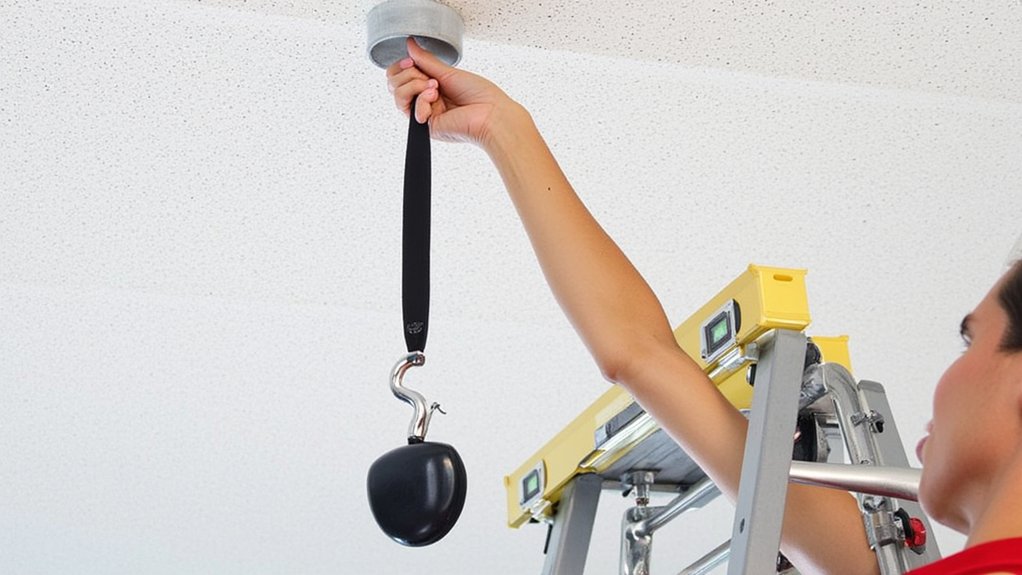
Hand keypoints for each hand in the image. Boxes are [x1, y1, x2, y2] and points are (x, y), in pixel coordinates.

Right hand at [386, 38, 516, 147]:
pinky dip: (421, 99)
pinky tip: (435, 98)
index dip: (401, 66)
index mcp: (430, 88)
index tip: (412, 61)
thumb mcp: (449, 72)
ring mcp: (425, 114)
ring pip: (398, 96)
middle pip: (394, 85)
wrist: (491, 114)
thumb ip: (426, 60)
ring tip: (434, 87)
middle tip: (428, 77)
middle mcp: (425, 102)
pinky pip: (410, 109)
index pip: (401, 76)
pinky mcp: (426, 126)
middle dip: (408, 74)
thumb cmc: (480, 95)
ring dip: (414, 85)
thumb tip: (411, 45)